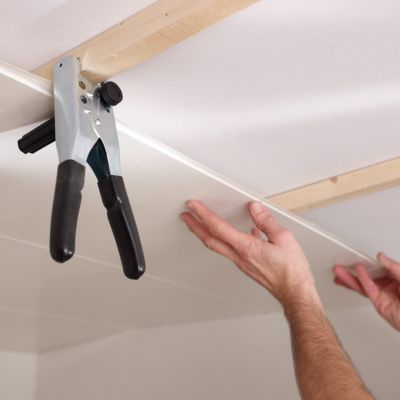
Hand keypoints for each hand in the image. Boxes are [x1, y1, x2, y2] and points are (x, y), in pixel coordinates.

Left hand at [180, 200, 319, 307]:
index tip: (193, 206)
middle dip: (194, 226)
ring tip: (197, 224)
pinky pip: (228, 251)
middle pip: (209, 239)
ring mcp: (241, 263)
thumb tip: (254, 208)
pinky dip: (221, 240)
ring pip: (216, 246)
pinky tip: (229, 235)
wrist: (294, 292)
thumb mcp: (283, 239)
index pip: (218, 228)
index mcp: (246, 247)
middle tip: (185, 215)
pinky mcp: (245, 266)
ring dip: (204, 233)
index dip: (203, 215)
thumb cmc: (291, 271)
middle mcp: (239, 256)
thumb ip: (266, 221)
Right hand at [333, 253, 399, 330]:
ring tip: (338, 271)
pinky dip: (360, 281)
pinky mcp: (379, 303)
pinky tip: (354, 275)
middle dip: (353, 270)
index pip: (379, 267)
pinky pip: (367, 290)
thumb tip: (381, 257)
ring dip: (350, 277)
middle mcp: (389, 286)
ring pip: (363, 284)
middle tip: (342, 263)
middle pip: (367, 275)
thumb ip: (393, 267)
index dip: (368, 262)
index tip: (358, 256)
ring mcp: (383, 295)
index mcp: (397, 278)